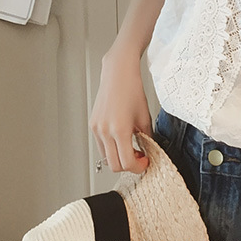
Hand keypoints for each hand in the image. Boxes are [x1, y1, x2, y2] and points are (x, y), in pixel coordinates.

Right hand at [90, 43, 153, 172]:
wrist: (118, 73)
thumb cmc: (132, 89)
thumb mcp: (145, 116)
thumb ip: (147, 137)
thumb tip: (148, 151)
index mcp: (119, 129)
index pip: (127, 163)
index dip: (138, 167)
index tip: (145, 162)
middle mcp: (105, 130)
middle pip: (115, 165)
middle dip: (128, 165)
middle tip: (139, 158)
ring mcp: (96, 128)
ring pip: (106, 157)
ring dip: (119, 157)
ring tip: (130, 147)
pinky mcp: (93, 124)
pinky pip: (101, 145)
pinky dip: (111, 147)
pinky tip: (120, 138)